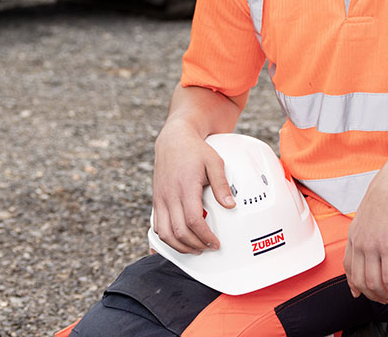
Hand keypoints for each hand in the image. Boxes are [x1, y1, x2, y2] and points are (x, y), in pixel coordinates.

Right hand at [151, 124, 235, 253]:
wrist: (174, 139)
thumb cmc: (195, 150)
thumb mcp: (214, 162)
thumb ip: (222, 185)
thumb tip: (231, 206)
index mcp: (186, 187)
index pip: (193, 220)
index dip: (204, 236)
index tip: (215, 243)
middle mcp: (170, 195)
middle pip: (178, 231)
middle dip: (195, 245)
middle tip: (208, 247)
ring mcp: (160, 198)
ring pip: (164, 233)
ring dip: (179, 246)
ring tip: (195, 248)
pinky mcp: (156, 200)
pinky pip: (157, 226)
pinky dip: (166, 238)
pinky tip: (179, 241)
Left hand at [344, 158, 387, 306]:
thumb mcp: (372, 210)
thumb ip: (370, 226)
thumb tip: (378, 234)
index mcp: (354, 232)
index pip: (348, 265)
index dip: (353, 282)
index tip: (359, 291)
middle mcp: (359, 242)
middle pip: (359, 279)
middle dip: (371, 294)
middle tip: (383, 300)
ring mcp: (372, 246)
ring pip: (374, 283)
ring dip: (385, 296)